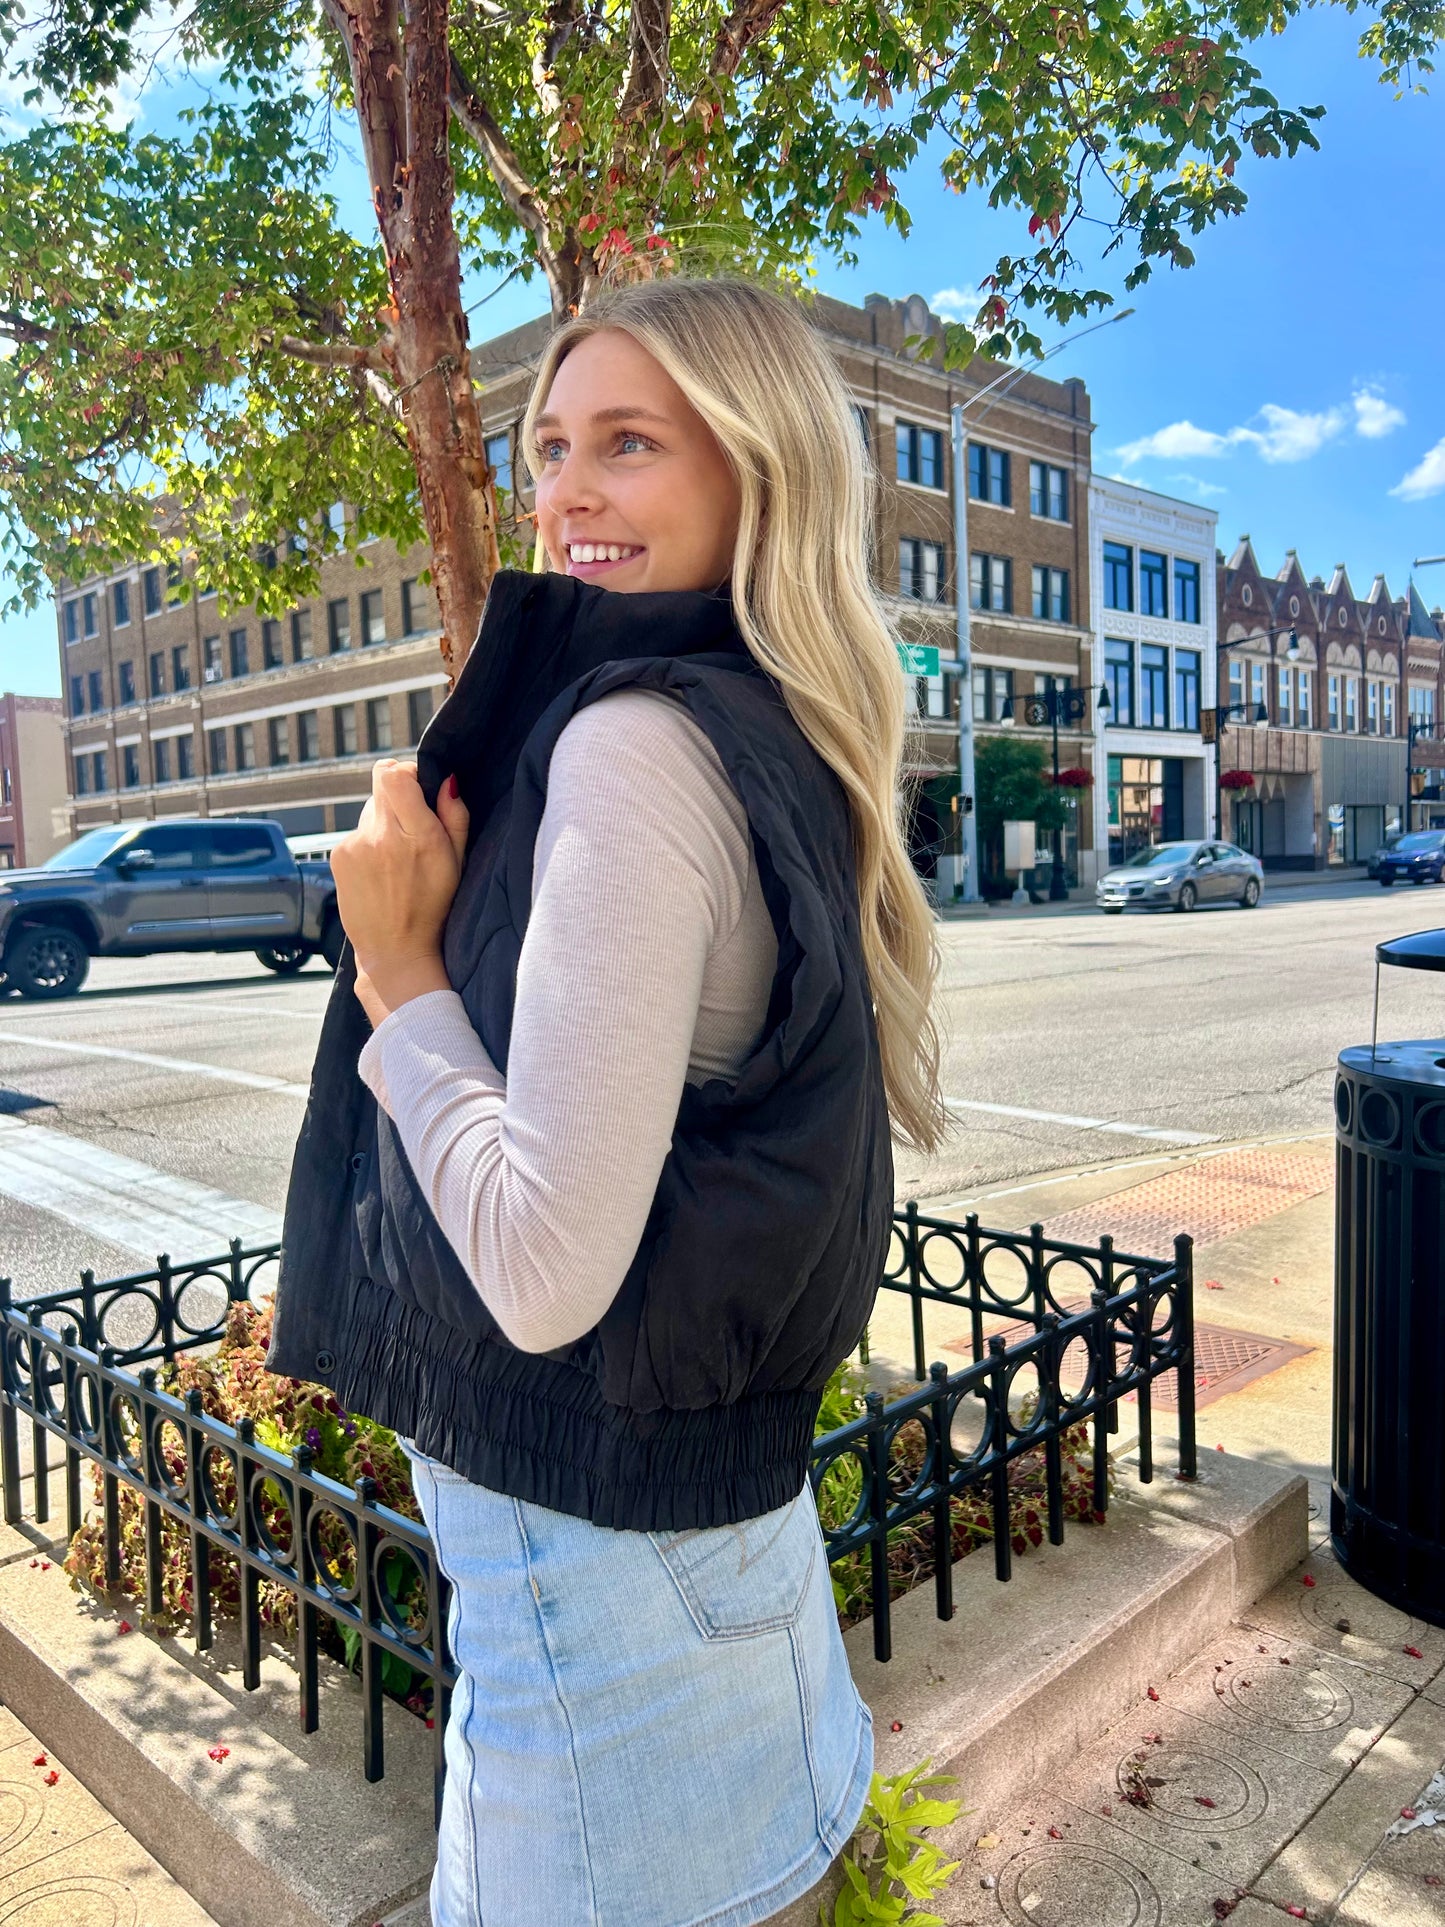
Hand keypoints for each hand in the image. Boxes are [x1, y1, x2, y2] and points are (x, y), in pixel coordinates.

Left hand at [331, 761, 469, 1026]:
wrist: (394, 950)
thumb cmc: (433, 907)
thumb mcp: (457, 862)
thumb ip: (454, 815)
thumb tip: (447, 779)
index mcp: (417, 835)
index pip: (393, 774)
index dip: (406, 772)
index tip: (418, 789)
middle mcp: (381, 835)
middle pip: (382, 786)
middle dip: (399, 799)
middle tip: (412, 829)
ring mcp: (355, 845)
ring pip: (370, 811)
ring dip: (384, 824)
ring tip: (396, 860)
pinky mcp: (338, 856)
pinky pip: (357, 833)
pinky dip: (369, 844)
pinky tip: (380, 871)